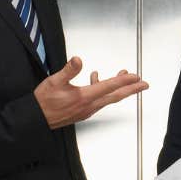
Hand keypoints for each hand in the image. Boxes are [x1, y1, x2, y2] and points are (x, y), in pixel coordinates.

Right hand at [34, 56, 148, 129]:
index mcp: (84, 97)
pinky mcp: (83, 111)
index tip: (136, 77)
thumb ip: (68, 70)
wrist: (37, 119)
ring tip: (125, 77)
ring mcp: (87, 110)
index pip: (109, 87)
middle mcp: (88, 105)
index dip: (124, 81)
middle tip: (144, 84)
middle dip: (131, 89)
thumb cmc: (44, 101)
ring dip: (118, 88)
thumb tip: (78, 60)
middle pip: (115, 96)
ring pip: (107, 98)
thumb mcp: (54, 81)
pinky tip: (95, 79)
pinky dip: (102, 90)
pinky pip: (98, 100)